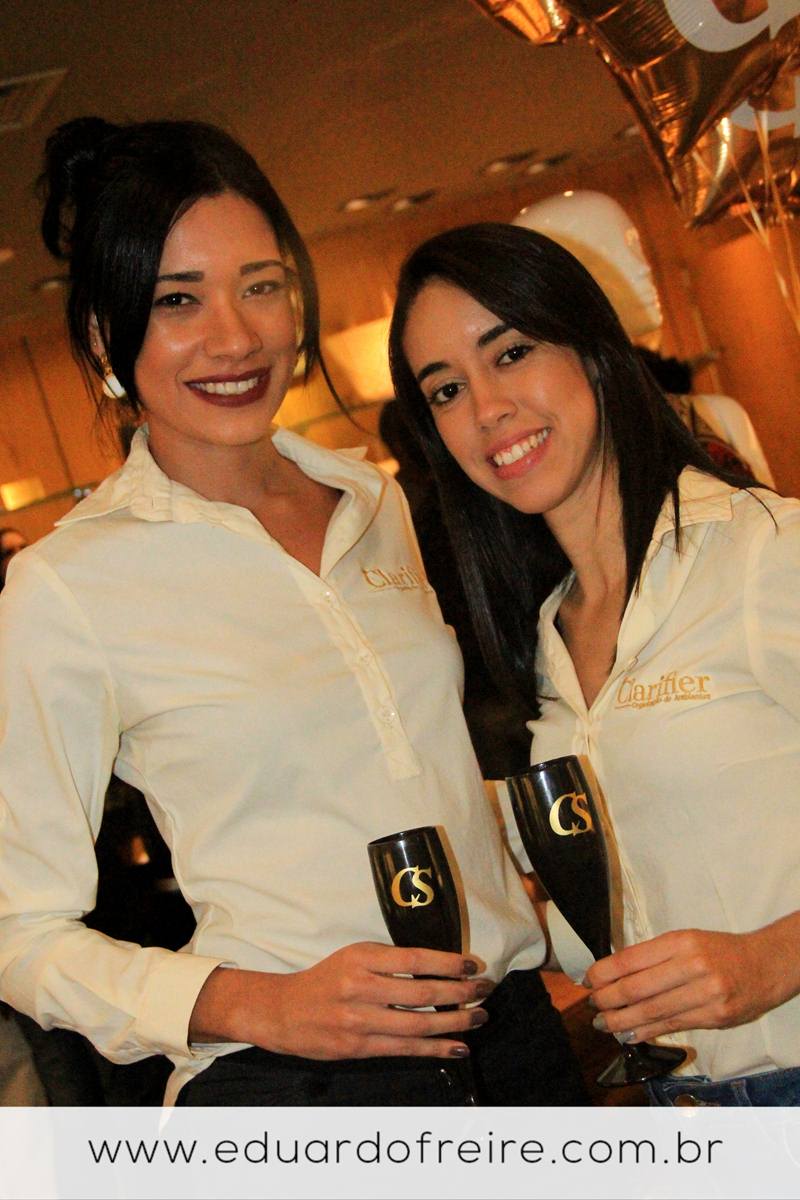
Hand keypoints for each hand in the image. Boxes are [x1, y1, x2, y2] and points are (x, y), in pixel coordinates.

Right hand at [191, 941, 491, 1059]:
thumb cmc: (325, 980)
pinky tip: (458, 1046)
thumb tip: (437, 967)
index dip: (448, 963)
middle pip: (422, 992)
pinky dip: (436, 1049)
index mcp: (361, 957)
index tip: (473, 965)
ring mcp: (360, 1020)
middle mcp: (361, 987)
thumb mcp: (353, 956)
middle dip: (460, 992)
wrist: (284, 1012)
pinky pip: (405, 1049)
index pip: (415, 959)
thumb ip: (388, 961)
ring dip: (455, 1022)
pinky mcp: (359, 1047)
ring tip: (480, 1017)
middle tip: (486, 989)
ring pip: (418, 1024)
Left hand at [585, 916, 799, 1043]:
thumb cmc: (721, 951)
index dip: (604, 972)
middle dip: (608, 999)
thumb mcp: (687, 940)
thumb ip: (655, 956)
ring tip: (603, 1024)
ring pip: (653, 1011)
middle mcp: (693, 965)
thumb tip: (615, 973)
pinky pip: (672, 1026)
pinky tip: (629, 1034)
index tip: (588, 980)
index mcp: (681, 941)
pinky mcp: (714, 1017)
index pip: (632, 959)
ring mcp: (705, 993)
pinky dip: (647, 1032)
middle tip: (592, 1004)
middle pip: (638, 988)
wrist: (765, 965)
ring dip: (622, 1020)